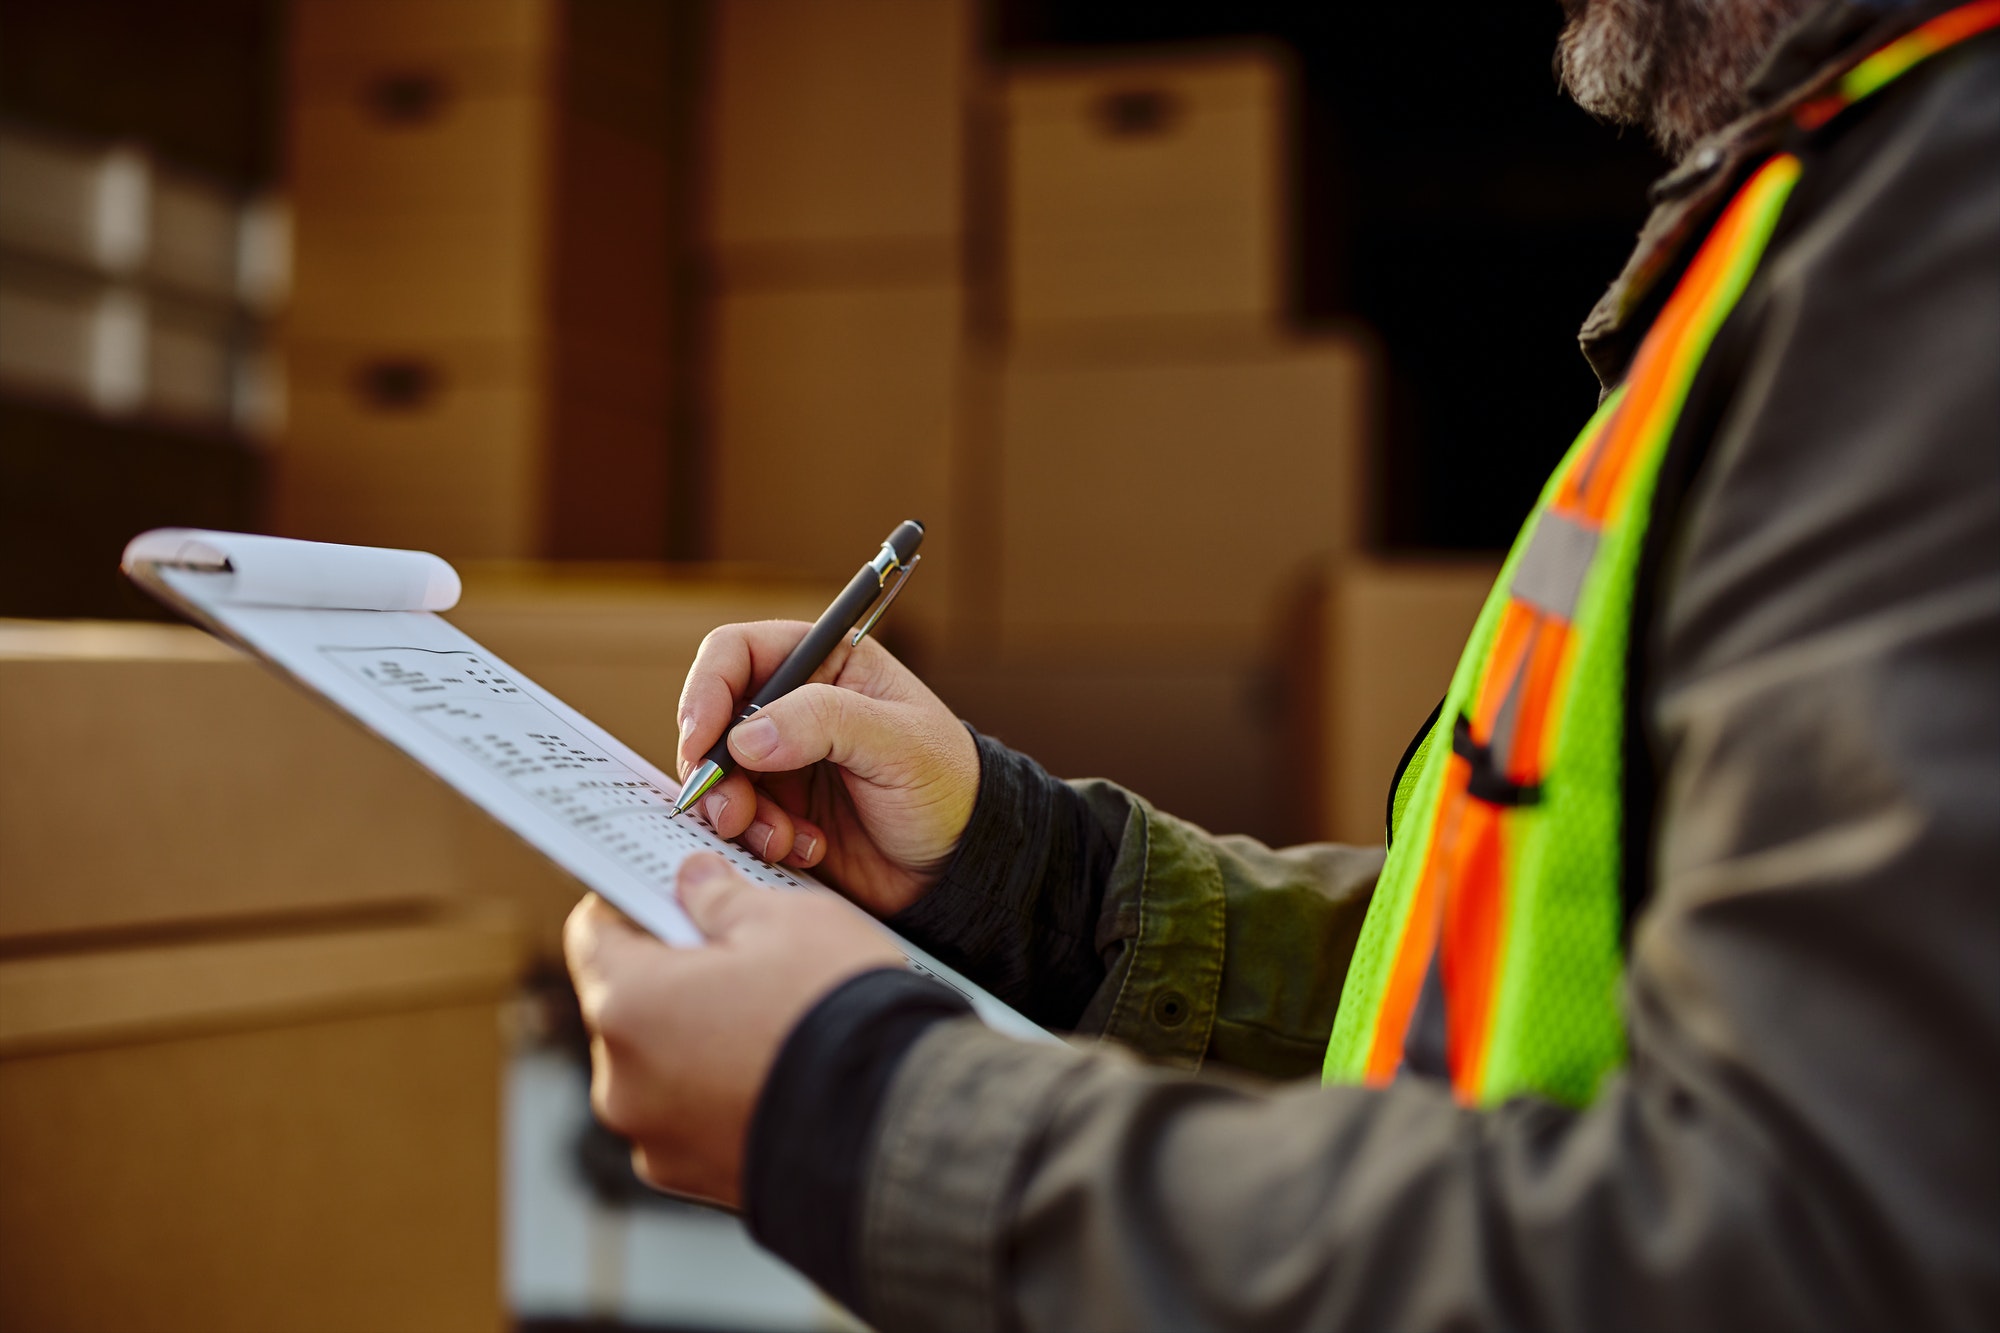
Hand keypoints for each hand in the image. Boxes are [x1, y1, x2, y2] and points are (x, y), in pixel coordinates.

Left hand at [565, 854, 904, 1206]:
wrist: (898, 1121)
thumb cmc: (836, 1012)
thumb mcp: (784, 919)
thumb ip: (719, 896)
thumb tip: (695, 882)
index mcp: (627, 1004)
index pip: (591, 934)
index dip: (631, 904)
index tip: (667, 896)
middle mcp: (623, 1082)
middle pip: (628, 1003)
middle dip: (674, 975)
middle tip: (740, 956)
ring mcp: (657, 1140)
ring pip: (661, 1064)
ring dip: (698, 1037)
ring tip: (772, 1019)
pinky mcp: (697, 1179)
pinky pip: (693, 1117)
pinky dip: (723, 1092)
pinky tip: (779, 1068)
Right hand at [676, 621, 978, 916]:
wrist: (960, 866)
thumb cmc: (949, 786)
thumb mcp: (898, 744)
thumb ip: (825, 722)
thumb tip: (744, 736)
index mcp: (827, 663)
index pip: (737, 652)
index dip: (707, 689)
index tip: (701, 740)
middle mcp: (795, 707)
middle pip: (713, 719)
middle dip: (714, 768)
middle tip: (733, 810)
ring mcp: (782, 761)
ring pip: (718, 776)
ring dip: (736, 811)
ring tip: (781, 839)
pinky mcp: (779, 811)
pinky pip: (737, 822)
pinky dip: (759, 839)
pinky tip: (807, 850)